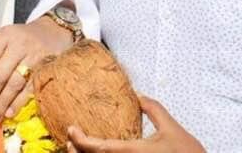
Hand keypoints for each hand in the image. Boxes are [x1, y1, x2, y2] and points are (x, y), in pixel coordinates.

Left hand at [0, 15, 72, 124]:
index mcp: (4, 36)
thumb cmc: (23, 38)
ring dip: (2, 103)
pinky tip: (10, 112)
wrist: (55, 31)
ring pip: (15, 83)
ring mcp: (34, 56)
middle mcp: (19, 45)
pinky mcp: (47, 67)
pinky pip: (30, 88)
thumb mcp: (7, 38)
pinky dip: (19, 102)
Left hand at [67, 96, 204, 152]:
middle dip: (78, 152)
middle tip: (70, 139)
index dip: (81, 140)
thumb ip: (154, 109)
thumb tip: (138, 95)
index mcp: (135, 152)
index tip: (71, 130)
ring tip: (79, 147)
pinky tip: (101, 152)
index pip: (100, 148)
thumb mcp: (171, 128)